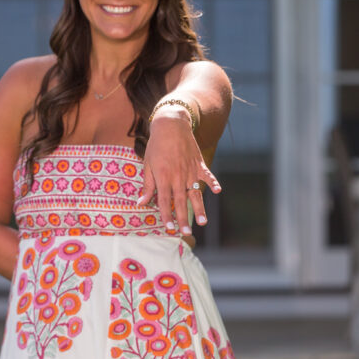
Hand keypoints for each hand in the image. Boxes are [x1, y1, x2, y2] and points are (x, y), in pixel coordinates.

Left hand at [137, 112, 221, 237]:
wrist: (170, 125)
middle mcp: (178, 176)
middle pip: (181, 201)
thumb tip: (141, 203)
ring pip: (195, 192)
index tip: (169, 229)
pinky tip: (217, 190)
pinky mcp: (199, 164)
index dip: (166, 216)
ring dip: (199, 208)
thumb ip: (147, 185)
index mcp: (163, 177)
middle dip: (183, 218)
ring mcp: (190, 170)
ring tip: (203, 222)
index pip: (164, 201)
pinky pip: (207, 175)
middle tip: (186, 233)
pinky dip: (212, 182)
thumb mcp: (148, 164)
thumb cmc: (156, 146)